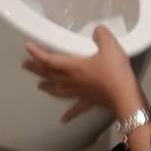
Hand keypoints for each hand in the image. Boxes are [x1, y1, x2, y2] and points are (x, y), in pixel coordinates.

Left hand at [23, 26, 141, 122]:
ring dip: (47, 87)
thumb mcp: (110, 46)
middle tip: (25, 65)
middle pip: (50, 75)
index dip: (38, 54)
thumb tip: (97, 30)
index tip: (28, 47)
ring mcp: (80, 93)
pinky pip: (76, 109)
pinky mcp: (90, 102)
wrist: (125, 96)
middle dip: (37, 69)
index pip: (50, 60)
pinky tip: (62, 120)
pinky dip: (69, 114)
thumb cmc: (115, 71)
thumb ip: (102, 35)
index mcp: (74, 67)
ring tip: (38, 85)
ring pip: (59, 90)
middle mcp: (73, 81)